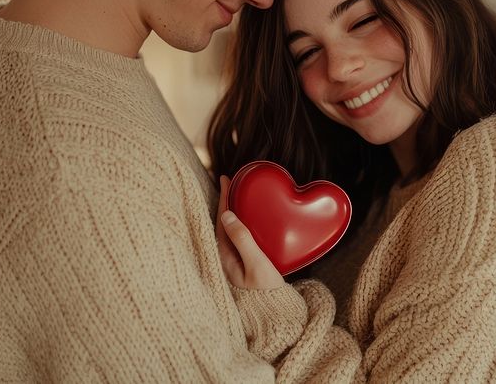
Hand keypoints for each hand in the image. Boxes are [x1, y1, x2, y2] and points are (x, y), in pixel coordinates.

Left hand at [216, 175, 284, 289]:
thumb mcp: (256, 265)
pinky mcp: (243, 266)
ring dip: (233, 211)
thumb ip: (243, 240)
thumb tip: (227, 215)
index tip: (225, 178)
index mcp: (224, 257)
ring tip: (237, 195)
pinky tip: (246, 219)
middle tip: (231, 181)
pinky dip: (241, 224)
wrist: (274, 318)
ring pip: (229, 230)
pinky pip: (238, 238)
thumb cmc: (265, 294)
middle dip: (226, 201)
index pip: (221, 220)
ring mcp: (233, 263)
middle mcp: (225, 259)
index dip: (224, 198)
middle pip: (222, 223)